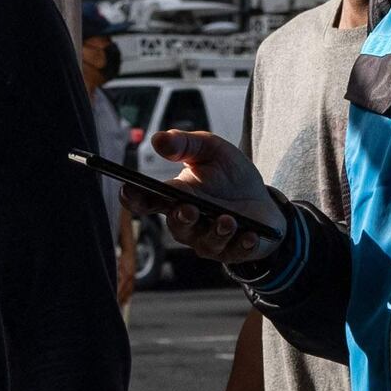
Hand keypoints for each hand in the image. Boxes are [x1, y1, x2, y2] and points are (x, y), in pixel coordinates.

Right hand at [134, 128, 284, 264]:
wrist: (262, 199)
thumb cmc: (230, 176)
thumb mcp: (211, 150)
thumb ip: (185, 144)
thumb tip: (158, 138)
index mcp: (175, 197)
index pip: (146, 201)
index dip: (134, 197)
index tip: (128, 188)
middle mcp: (187, 223)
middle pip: (176, 225)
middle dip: (181, 218)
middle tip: (187, 207)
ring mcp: (208, 240)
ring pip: (206, 242)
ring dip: (216, 232)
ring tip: (228, 220)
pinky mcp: (232, 251)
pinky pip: (235, 251)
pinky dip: (242, 244)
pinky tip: (251, 235)